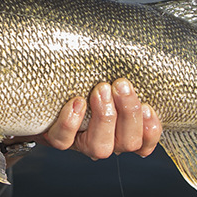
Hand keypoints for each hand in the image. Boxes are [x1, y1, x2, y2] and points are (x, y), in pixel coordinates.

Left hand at [43, 78, 161, 159]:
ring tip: (101, 90)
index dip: (151, 130)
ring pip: (99, 146)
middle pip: (127, 143)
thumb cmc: (87, 82)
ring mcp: (82, 143)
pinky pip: (64, 140)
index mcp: (124, 132)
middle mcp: (107, 142)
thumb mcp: (108, 78)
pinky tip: (76, 102)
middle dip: (128, 113)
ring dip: (104, 117)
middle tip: (121, 85)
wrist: (45, 94)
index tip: (147, 106)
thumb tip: (135, 49)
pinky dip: (70, 122)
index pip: (145, 143)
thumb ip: (123, 76)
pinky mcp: (57, 139)